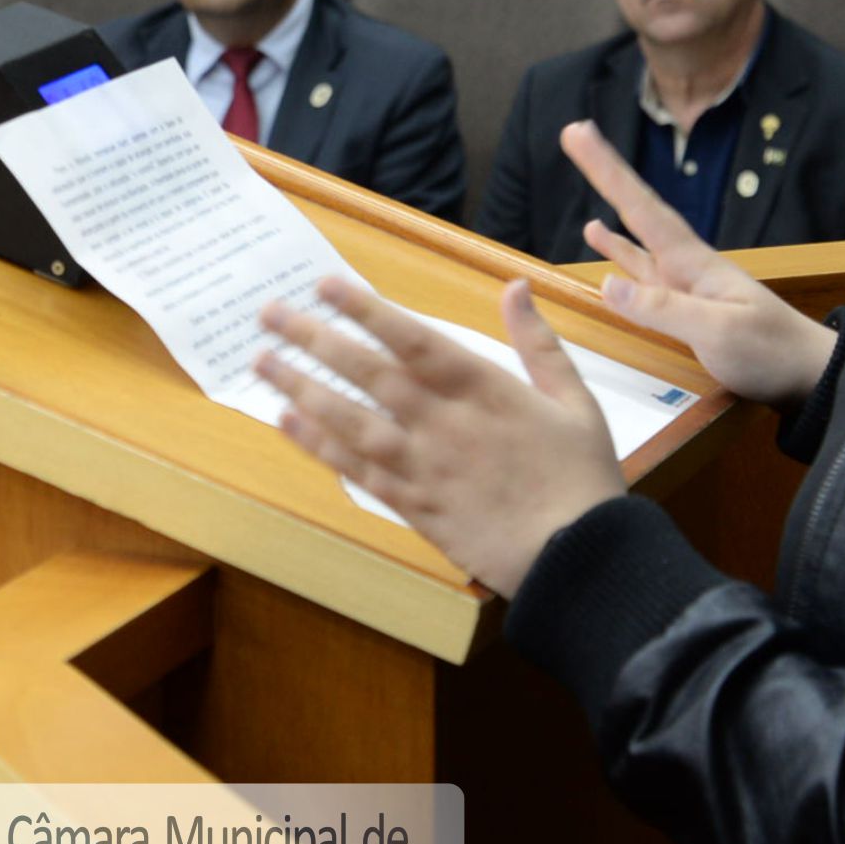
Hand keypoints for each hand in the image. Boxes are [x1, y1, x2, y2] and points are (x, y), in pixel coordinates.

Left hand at [254, 276, 621, 596]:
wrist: (577, 557)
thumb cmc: (582, 477)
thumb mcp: (574, 399)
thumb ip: (538, 342)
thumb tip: (516, 286)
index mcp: (483, 388)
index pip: (412, 338)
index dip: (365, 309)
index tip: (324, 287)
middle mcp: (443, 422)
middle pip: (367, 372)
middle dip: (314, 338)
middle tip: (269, 314)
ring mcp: (424, 466)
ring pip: (351, 420)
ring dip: (302, 389)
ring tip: (262, 363)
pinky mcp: (415, 507)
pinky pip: (357, 471)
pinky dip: (319, 446)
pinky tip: (287, 423)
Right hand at [562, 121, 838, 407]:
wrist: (810, 376)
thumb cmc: (771, 351)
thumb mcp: (718, 331)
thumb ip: (663, 307)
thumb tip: (607, 282)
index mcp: (694, 261)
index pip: (642, 207)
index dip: (608, 171)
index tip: (580, 132)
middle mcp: (687, 264)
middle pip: (639, 210)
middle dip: (607, 173)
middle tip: (576, 134)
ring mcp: (688, 286)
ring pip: (639, 239)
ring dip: (613, 210)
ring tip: (583, 186)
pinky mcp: (688, 310)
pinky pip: (646, 275)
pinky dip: (624, 258)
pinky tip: (609, 256)